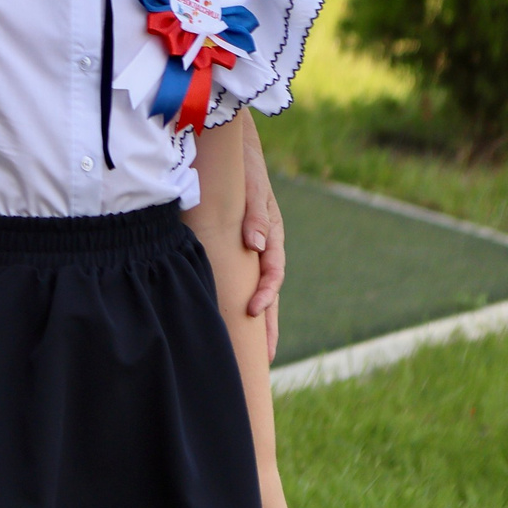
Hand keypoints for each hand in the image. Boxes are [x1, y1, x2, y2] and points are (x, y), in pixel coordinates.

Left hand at [241, 117, 283, 360]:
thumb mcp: (253, 188)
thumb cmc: (245, 169)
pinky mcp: (241, 245)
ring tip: (256, 350)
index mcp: (272, 235)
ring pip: (259, 288)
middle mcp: (267, 245)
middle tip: (265, 357)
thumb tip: (256, 244)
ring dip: (259, 318)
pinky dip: (243, 297)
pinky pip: (244, 277)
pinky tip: (236, 317)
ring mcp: (256, 247)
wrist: (235, 149)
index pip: (272, 273)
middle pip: (270, 291)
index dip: (264, 293)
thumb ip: (256, 215)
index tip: (253, 310)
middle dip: (268, 324)